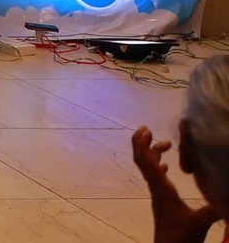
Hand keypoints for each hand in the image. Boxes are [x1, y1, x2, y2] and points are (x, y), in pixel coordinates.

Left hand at [131, 126, 221, 242]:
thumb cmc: (182, 239)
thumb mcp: (200, 222)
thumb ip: (214, 209)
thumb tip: (227, 198)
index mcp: (161, 190)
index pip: (145, 162)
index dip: (142, 143)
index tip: (146, 129)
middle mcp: (156, 190)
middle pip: (143, 161)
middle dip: (145, 142)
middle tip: (152, 130)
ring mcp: (157, 195)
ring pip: (149, 168)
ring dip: (153, 153)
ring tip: (167, 145)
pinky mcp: (162, 202)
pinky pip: (155, 179)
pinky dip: (157, 167)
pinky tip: (166, 166)